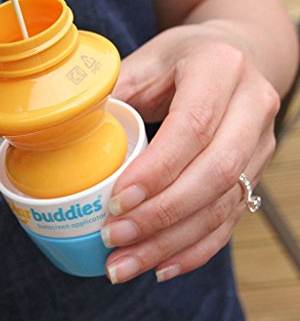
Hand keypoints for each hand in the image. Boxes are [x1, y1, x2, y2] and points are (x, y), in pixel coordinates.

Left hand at [102, 24, 280, 283]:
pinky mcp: (256, 169)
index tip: (116, 201)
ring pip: (224, 204)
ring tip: (124, 265)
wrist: (233, 54)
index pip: (193, 126)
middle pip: (216, 172)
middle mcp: (252, 105)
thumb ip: (109, 91)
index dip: (156, 170)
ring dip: (171, 242)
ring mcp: (261, 141)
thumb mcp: (144, 61)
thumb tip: (59, 127)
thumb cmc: (179, 58)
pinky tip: (161, 266)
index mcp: (219, 67)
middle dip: (162, 214)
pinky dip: (195, 248)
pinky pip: (231, 218)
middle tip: (113, 238)